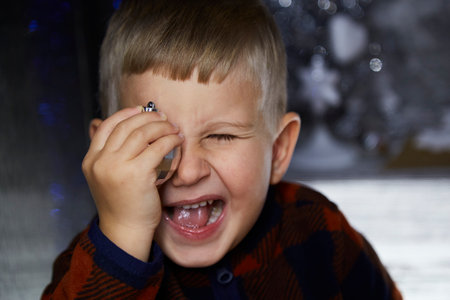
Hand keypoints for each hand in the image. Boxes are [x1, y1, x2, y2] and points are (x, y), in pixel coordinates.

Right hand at [82, 107, 182, 260]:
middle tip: (164, 117)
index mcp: (91, 160)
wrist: (125, 231)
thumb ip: (109, 153)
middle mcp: (100, 161)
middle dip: (148, 117)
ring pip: (143, 133)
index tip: (142, 109)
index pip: (107, 125)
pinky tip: (177, 142)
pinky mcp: (137, 173)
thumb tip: (105, 126)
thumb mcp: (106, 176)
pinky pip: (158, 148)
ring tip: (173, 128)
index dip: (126, 113)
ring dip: (162, 127)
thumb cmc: (122, 204)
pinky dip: (171, 141)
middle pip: (126, 126)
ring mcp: (116, 167)